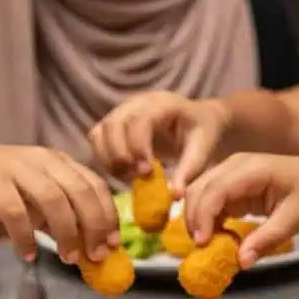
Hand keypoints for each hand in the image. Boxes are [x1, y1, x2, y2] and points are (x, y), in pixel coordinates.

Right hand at [0, 142, 118, 261]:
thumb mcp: (33, 194)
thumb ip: (57, 216)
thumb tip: (86, 247)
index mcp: (57, 162)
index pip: (94, 184)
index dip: (108, 214)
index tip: (114, 243)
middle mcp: (42, 161)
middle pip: (80, 192)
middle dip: (94, 226)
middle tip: (96, 255)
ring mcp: (17, 169)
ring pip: (54, 200)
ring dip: (66, 233)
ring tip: (68, 258)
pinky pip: (16, 213)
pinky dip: (26, 237)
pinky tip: (28, 254)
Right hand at [89, 91, 231, 193]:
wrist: (197, 118)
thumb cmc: (201, 132)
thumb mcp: (202, 150)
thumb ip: (188, 171)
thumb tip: (173, 196)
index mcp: (163, 103)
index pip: (139, 119)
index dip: (138, 145)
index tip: (146, 172)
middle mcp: (138, 102)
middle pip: (114, 124)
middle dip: (120, 154)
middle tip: (136, 178)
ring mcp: (122, 110)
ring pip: (100, 131)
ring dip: (109, 158)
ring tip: (129, 177)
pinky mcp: (114, 121)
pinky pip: (96, 137)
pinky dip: (103, 158)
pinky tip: (122, 173)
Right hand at [184, 152, 298, 266]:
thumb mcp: (294, 219)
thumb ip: (266, 239)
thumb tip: (241, 261)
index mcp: (251, 170)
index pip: (215, 190)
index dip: (203, 216)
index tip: (202, 243)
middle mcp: (234, 166)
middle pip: (199, 188)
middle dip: (193, 218)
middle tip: (201, 248)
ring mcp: (230, 173)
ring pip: (198, 193)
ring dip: (196, 219)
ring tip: (207, 244)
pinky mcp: (231, 185)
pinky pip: (209, 201)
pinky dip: (207, 219)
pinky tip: (216, 236)